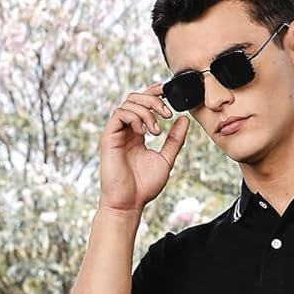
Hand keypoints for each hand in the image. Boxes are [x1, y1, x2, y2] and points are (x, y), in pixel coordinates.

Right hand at [98, 81, 189, 212]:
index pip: (143, 104)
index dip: (153, 92)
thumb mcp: (166, 159)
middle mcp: (126, 130)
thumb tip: (185, 120)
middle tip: (167, 115)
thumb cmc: (144, 186)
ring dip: (147, 112)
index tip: (167, 90)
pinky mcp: (109, 137)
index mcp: (137, 134)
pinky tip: (144, 133)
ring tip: (156, 132)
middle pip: (135, 98)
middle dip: (153, 100)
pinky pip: (120, 114)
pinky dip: (135, 117)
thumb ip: (174, 140)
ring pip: (128, 103)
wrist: (129, 203)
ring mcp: (116, 133)